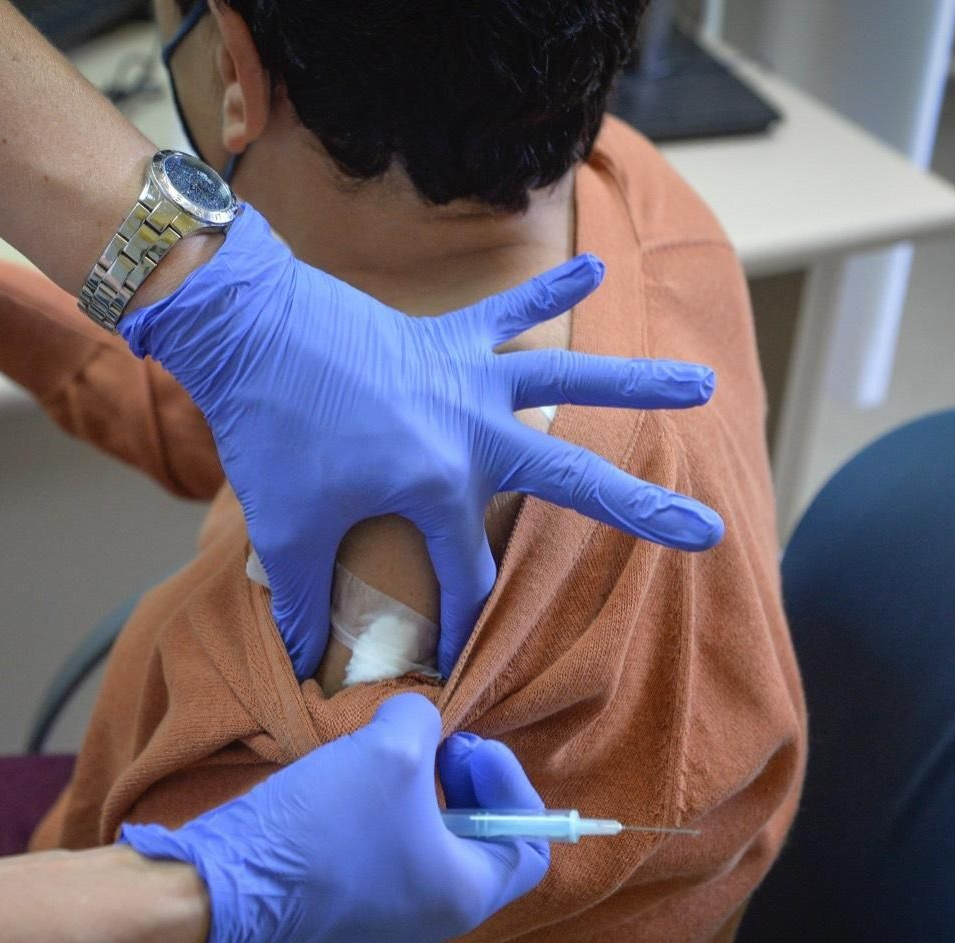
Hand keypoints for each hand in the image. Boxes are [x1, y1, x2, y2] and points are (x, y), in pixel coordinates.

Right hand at [120, 693, 549, 942]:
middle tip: (432, 745)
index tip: (466, 745)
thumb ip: (423, 721)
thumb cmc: (324, 825)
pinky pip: (387, 860)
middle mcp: (433, 920)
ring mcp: (383, 921)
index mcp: (465, 893)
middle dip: (465, 785)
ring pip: (429, 849)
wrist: (222, 886)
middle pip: (480, 844)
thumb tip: (417, 721)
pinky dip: (384, 817)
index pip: (528, 844)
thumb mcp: (389, 749)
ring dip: (421, 797)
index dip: (509, 784)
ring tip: (385, 756)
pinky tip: (350, 782)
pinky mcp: (340, 911)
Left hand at [122, 208, 723, 676]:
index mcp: (437, 486)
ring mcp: (468, 377)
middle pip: (573, 482)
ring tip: (704, 384)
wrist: (246, 330)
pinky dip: (551, 292)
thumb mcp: (287, 529)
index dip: (457, 623)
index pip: (466, 576)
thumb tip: (297, 660)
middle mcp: (474, 432)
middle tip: (708, 532)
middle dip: (642, 512)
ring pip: (569, 381)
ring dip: (636, 384)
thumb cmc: (270, 436)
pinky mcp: (446, 334)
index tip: (451, 656)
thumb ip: (303, 600)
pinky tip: (596, 270)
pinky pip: (509, 311)